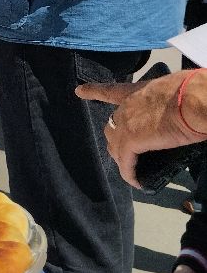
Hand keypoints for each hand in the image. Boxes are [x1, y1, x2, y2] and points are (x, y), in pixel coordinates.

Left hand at [75, 71, 199, 186]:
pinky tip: (136, 182)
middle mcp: (127, 106)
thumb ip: (165, 103)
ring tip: (132, 170)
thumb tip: (178, 113)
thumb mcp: (173, 92)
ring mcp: (126, 123)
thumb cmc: (191, 92)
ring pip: (115, 147)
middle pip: (112, 127)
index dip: (93, 91)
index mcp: (137, 91)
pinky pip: (126, 163)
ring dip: (123, 159)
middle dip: (118, 141)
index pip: (110, 91)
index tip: (79, 91)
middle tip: (129, 152)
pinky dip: (130, 174)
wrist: (194, 99)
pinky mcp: (131, 141)